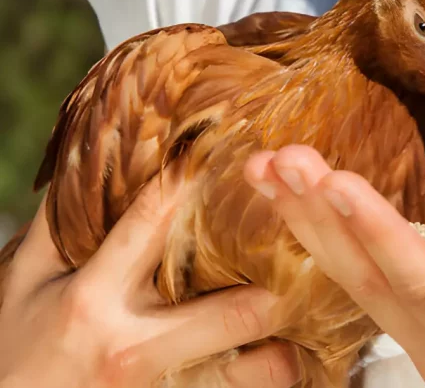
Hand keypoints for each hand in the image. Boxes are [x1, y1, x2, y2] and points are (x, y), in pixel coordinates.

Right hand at [0, 177, 299, 387]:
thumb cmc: (16, 351)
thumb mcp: (24, 283)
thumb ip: (60, 226)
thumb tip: (90, 164)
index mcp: (96, 299)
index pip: (154, 222)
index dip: (193, 179)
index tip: (227, 147)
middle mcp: (140, 347)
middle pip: (240, 310)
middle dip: (282, 278)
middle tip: (306, 240)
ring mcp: (167, 387)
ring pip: (258, 370)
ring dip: (289, 338)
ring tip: (308, 302)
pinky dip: (270, 367)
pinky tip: (285, 343)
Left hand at [243, 145, 424, 387]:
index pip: (420, 286)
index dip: (378, 234)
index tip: (337, 181)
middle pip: (370, 279)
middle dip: (323, 217)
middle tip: (281, 161)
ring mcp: (421, 326)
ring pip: (354, 269)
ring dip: (309, 215)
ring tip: (269, 165)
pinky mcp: (414, 295)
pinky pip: (362, 258)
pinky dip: (326, 220)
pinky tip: (295, 186)